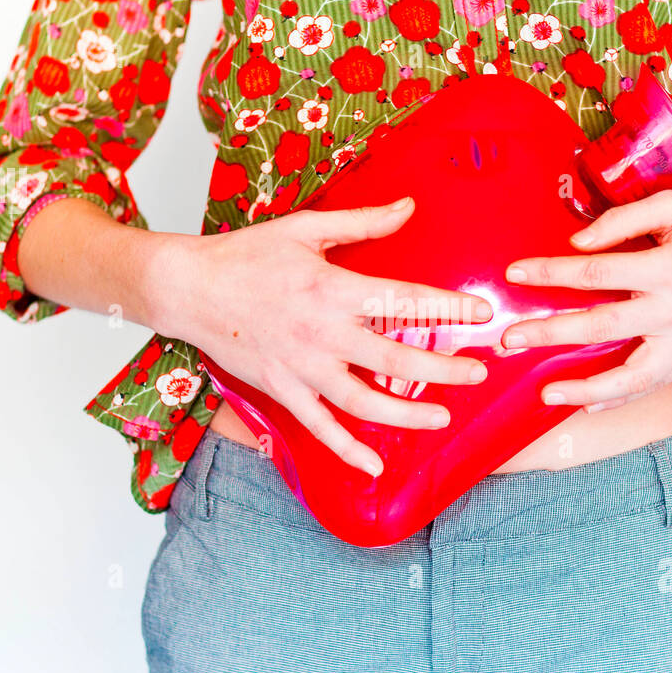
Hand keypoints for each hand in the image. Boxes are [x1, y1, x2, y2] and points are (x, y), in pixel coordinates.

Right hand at [150, 198, 492, 475]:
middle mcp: (322, 333)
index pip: (404, 300)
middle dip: (443, 369)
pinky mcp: (282, 390)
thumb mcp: (306, 228)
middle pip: (394, 358)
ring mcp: (302, 367)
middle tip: (477, 373)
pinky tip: (375, 466)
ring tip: (443, 418)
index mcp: (333, 288)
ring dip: (407, 414)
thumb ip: (362, 222)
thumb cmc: (247, 255)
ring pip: (363, 402)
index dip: (448, 308)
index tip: (481, 314)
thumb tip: (408, 206)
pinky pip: (320, 427)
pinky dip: (347, 451)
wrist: (190, 288)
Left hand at [500, 190, 671, 411]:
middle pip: (601, 326)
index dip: (551, 273)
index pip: (595, 273)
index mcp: (670, 267)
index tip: (516, 273)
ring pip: (629, 376)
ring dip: (583, 389)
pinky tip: (586, 404)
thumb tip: (576, 245)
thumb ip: (621, 222)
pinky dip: (618, 398)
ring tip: (545, 394)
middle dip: (549, 334)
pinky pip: (651, 385)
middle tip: (508, 340)